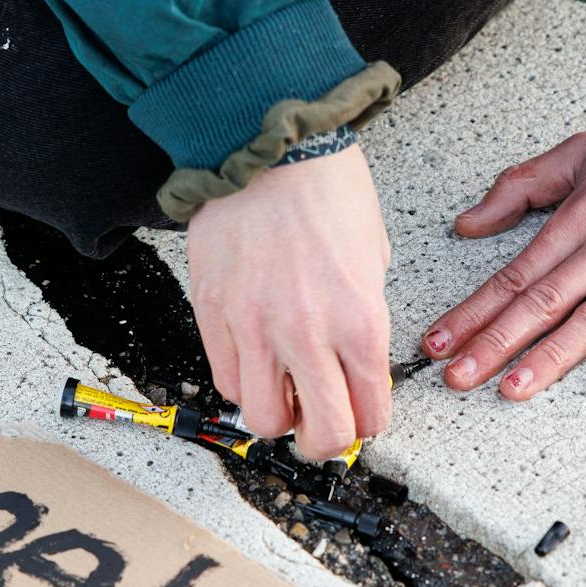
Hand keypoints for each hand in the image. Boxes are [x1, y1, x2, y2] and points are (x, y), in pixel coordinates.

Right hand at [188, 146, 392, 459]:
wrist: (268, 147)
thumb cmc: (326, 190)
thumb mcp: (372, 259)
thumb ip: (363, 321)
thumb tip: (352, 365)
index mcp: (360, 322)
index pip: (370, 415)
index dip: (368, 424)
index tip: (361, 414)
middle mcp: (307, 335)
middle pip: (320, 437)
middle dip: (326, 439)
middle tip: (322, 420)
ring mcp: (254, 329)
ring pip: (262, 419)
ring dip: (278, 415)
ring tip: (283, 389)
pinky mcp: (213, 315)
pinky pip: (225, 380)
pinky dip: (243, 382)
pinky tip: (255, 359)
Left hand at [421, 73, 585, 398]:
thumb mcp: (584, 152)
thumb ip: (523, 185)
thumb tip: (467, 223)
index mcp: (581, 215)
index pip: (516, 274)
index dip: (473, 312)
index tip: (436, 343)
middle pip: (544, 301)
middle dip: (493, 343)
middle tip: (455, 378)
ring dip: (550, 356)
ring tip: (511, 388)